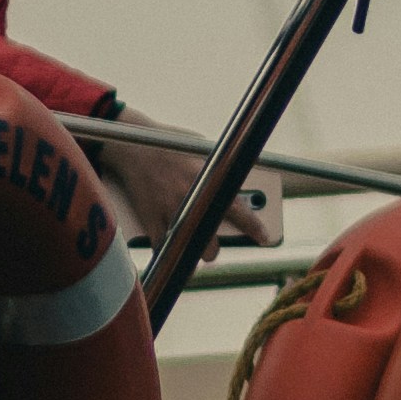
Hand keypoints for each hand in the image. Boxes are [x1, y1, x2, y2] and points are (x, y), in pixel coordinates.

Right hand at [88, 125, 276, 255]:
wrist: (136, 146)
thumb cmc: (170, 143)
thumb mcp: (202, 149)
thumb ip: (218, 168)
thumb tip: (235, 176)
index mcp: (209, 182)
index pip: (239, 211)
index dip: (254, 227)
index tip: (265, 238)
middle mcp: (192, 201)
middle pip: (212, 241)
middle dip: (214, 248)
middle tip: (214, 247)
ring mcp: (171, 212)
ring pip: (189, 249)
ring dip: (193, 253)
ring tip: (194, 253)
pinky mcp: (150, 219)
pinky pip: (161, 247)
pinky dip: (165, 253)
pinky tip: (168, 256)